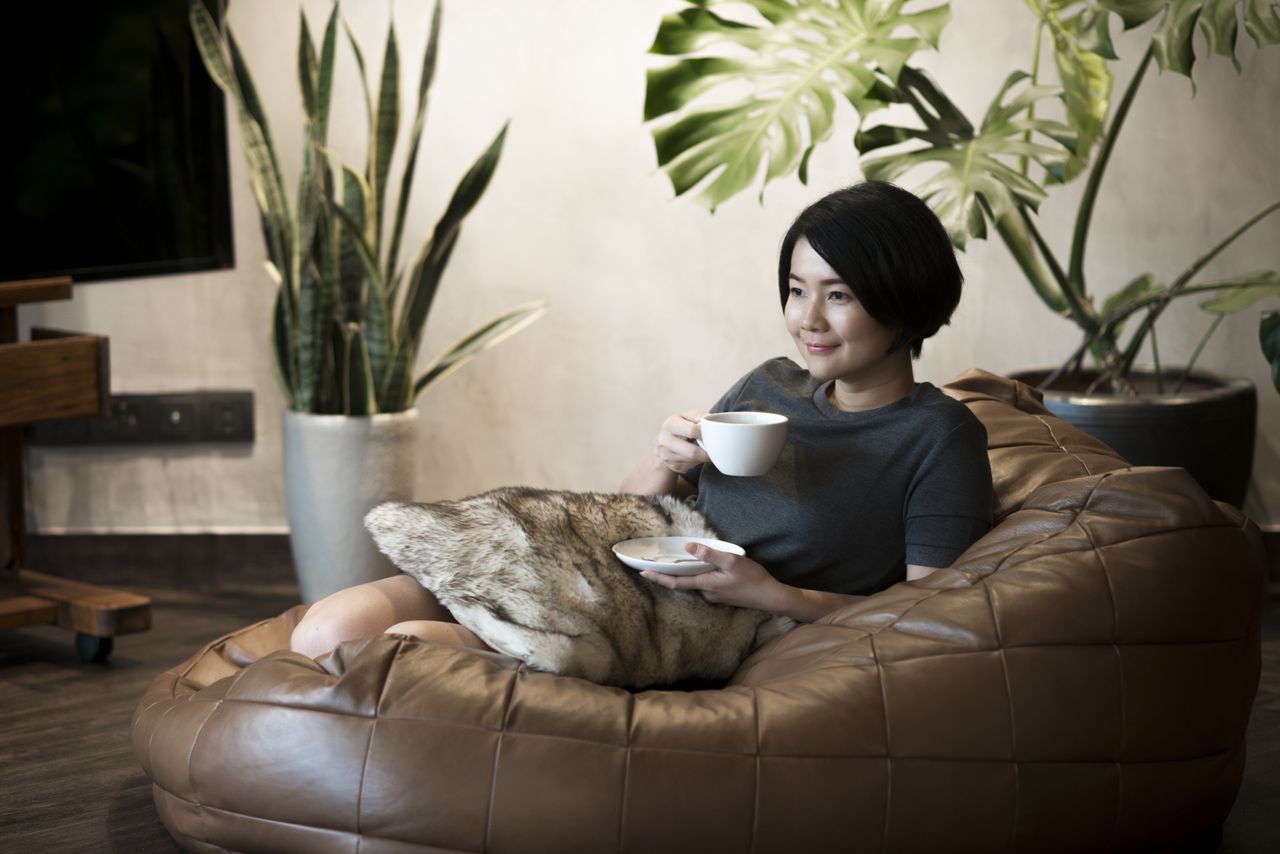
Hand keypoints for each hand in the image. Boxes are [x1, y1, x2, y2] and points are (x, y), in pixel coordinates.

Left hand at [640, 544, 786, 611]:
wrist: (770, 596)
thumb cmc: (753, 578)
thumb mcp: (731, 562)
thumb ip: (709, 555)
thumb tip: (688, 546)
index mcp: (706, 585)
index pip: (676, 582)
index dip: (658, 578)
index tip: (643, 573)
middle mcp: (706, 593)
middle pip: (683, 583)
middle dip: (667, 574)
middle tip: (652, 564)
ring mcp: (714, 596)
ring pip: (694, 582)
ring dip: (684, 573)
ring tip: (672, 561)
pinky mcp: (721, 595)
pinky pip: (704, 583)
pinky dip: (697, 575)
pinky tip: (699, 565)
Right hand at [654, 410, 710, 473]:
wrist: (664, 441)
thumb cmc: (681, 426)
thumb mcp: (688, 416)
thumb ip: (700, 416)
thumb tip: (715, 423)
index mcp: (670, 424)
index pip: (692, 431)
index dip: (706, 434)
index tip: (713, 435)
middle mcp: (665, 441)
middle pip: (693, 452)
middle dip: (707, 452)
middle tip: (715, 448)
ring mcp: (667, 456)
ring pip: (694, 461)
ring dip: (703, 457)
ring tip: (705, 450)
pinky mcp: (673, 466)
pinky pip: (691, 466)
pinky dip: (698, 461)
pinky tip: (697, 455)